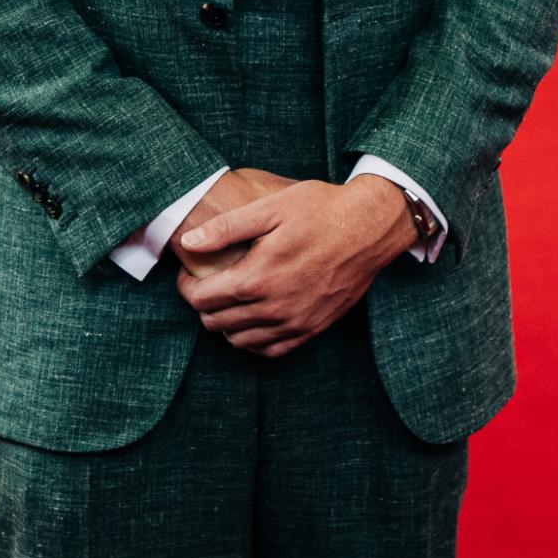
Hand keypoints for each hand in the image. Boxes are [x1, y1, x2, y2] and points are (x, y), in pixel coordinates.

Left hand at [175, 177, 411, 357]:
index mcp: (257, 277)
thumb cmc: (322, 210)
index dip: (187, 287)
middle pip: (216, 323)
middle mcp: (274, 308)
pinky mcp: (313, 328)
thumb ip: (226, 228)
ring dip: (226, 325)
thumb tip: (189, 243)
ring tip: (228, 301)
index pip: (202, 299)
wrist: (371, 227)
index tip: (189, 273)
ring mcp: (295, 322)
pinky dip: (253, 341)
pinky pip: (271, 350)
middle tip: (206, 284)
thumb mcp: (272, 207)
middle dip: (203, 305)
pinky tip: (253, 322)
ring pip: (240, 341)